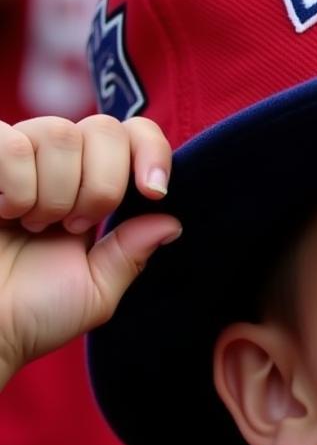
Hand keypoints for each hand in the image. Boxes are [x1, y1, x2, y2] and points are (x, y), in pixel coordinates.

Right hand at [0, 114, 179, 386]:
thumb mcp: (95, 291)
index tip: (154, 191)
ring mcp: (14, 159)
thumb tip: (171, 222)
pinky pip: (10, 142)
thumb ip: (130, 254)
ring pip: (59, 133)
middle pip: (104, 129)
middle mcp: (55, 167)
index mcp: (90, 191)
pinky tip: (4, 211)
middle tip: (75, 227)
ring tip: (33, 226)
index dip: (150, 150)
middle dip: (102, 185)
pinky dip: (17, 182)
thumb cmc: (29, 315)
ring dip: (56, 192)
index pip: (132, 135)